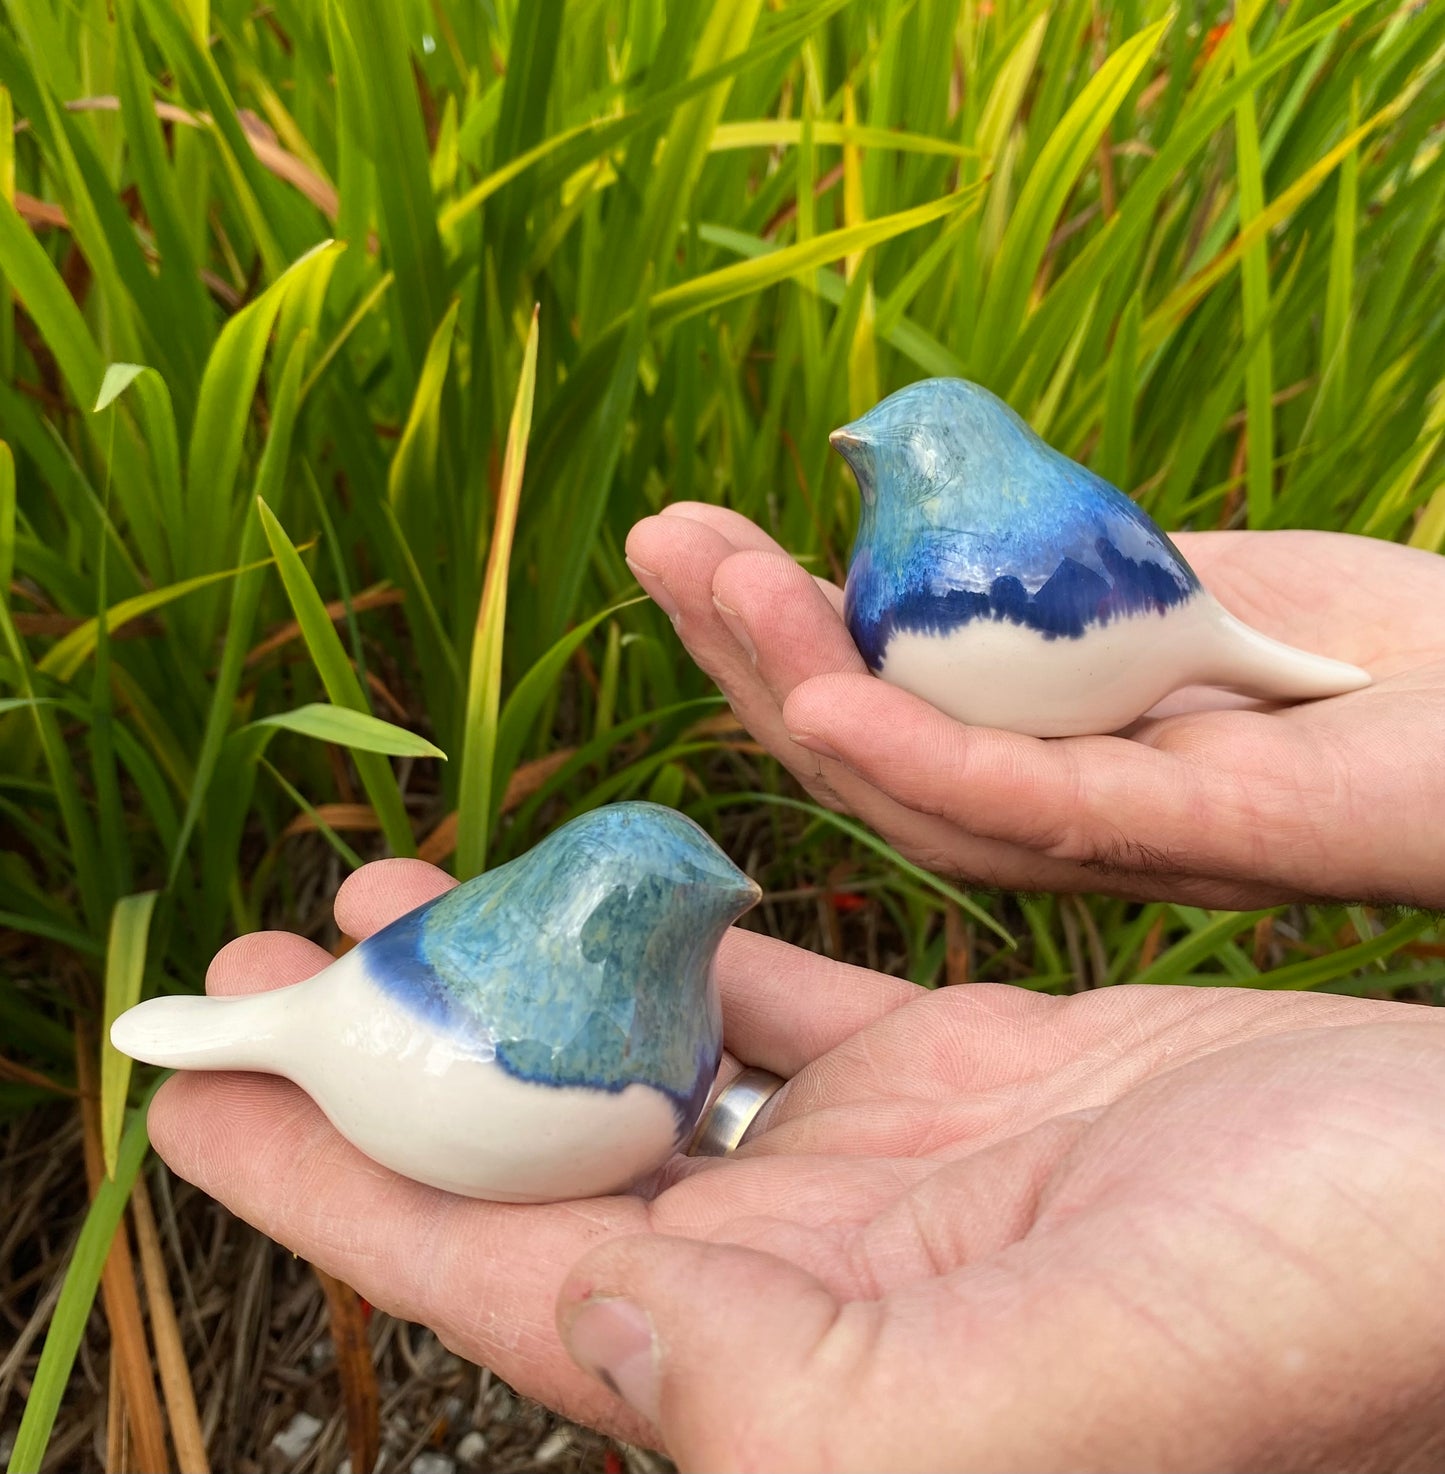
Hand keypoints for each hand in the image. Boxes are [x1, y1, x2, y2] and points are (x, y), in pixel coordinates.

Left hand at [150, 860, 1444, 1470]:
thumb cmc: (1306, 1311)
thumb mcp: (1024, 1392)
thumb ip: (777, 1387)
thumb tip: (583, 1325)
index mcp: (788, 1370)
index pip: (494, 1269)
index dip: (328, 1181)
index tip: (187, 1094)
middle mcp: (808, 1279)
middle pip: (538, 1154)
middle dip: (393, 1060)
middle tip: (272, 954)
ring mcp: (877, 1170)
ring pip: (639, 1060)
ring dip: (518, 975)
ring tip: (399, 887)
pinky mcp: (954, 1076)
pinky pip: (771, 994)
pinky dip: (681, 934)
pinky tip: (609, 879)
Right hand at [625, 506, 1444, 907]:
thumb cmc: (1381, 648)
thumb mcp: (1182, 586)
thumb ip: (1057, 580)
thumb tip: (933, 517)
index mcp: (1046, 762)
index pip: (875, 715)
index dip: (770, 634)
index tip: (696, 537)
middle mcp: (1061, 825)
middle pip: (867, 762)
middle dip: (745, 650)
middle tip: (660, 542)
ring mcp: (1122, 843)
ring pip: (917, 791)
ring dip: (795, 685)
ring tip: (710, 580)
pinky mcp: (1200, 839)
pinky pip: (1033, 814)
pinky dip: (919, 757)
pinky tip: (820, 700)